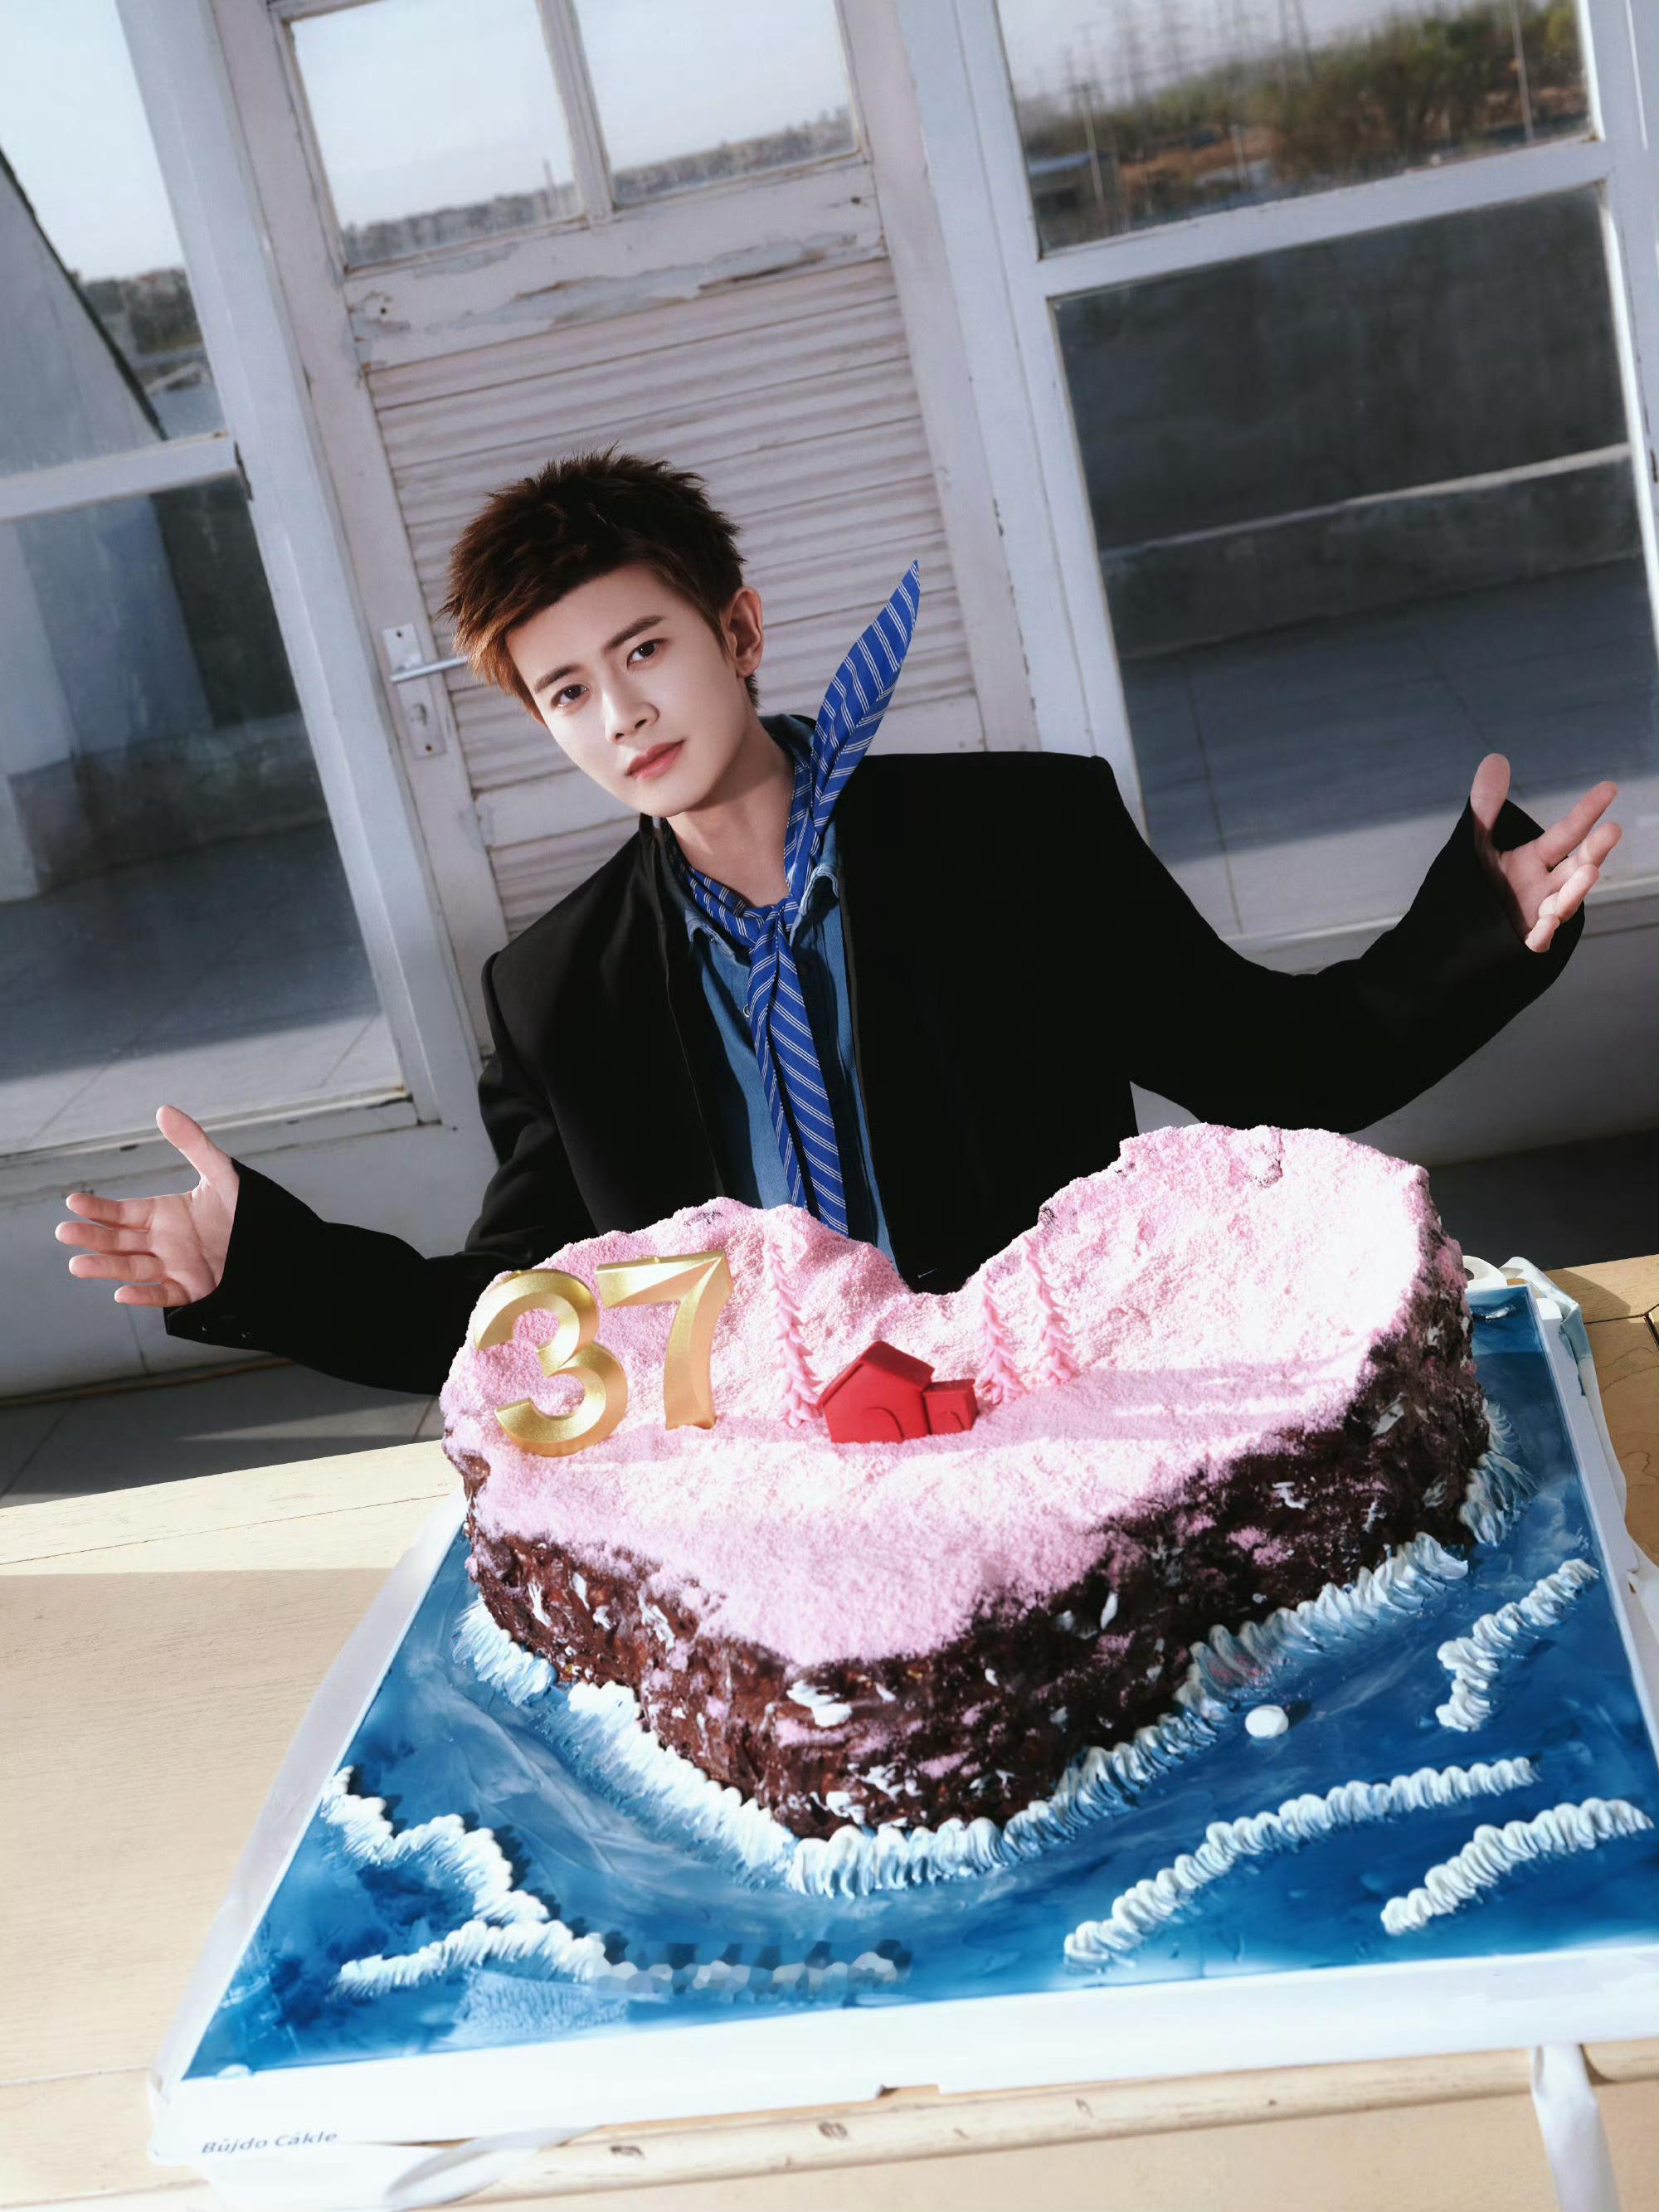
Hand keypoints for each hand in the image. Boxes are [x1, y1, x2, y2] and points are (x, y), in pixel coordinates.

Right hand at [55, 1104, 238, 1309]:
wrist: (279, 1240)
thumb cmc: (247, 1206)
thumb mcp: (221, 1172)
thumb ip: (193, 1143)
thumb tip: (163, 1110)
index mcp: (164, 1214)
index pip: (122, 1213)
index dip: (98, 1209)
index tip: (72, 1202)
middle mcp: (163, 1242)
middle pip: (120, 1241)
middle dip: (92, 1238)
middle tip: (63, 1233)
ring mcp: (175, 1267)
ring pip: (133, 1268)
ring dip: (105, 1268)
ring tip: (76, 1265)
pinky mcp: (193, 1289)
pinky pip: (164, 1294)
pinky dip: (144, 1295)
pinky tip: (122, 1294)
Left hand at [1469, 753, 1620, 953]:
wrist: (1454, 934)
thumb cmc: (1475, 885)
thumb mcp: (1476, 844)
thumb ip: (1486, 807)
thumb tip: (1495, 758)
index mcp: (1537, 860)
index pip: (1568, 832)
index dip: (1587, 811)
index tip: (1610, 787)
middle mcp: (1547, 886)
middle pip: (1578, 866)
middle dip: (1596, 850)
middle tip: (1613, 829)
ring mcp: (1541, 914)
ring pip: (1566, 902)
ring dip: (1578, 889)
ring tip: (1590, 870)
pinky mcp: (1526, 941)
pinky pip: (1539, 939)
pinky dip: (1545, 932)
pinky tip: (1547, 922)